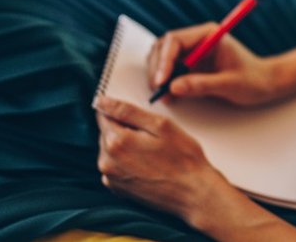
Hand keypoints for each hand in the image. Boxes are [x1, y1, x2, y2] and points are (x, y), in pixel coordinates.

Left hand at [95, 96, 243, 229]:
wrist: (193, 194)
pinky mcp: (117, 189)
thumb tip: (101, 101)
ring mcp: (111, 178)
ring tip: (153, 152)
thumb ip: (127, 111)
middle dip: (126, 128)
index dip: (122, 111)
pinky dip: (128, 161)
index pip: (104, 114)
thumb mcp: (160, 125)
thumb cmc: (183, 158)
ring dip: (127, 145)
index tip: (140, 117)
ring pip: (111, 149)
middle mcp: (107, 162)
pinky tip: (148, 164)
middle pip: (107, 132)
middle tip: (153, 136)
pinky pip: (116, 165)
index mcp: (116, 142)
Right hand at [147, 22, 292, 105]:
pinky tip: (170, 97)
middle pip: (163, 48)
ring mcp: (192, 52)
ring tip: (164, 97)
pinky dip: (165, 83)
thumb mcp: (230, 84)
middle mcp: (197, 39)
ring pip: (162, 58)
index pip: (175, 40)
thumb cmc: (254, 80)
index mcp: (208, 34)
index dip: (164, 60)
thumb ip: (203, 84)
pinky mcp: (191, 65)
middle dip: (158, 69)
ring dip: (159, 76)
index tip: (162, 81)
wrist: (265, 84)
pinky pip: (170, 70)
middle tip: (158, 92)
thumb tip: (174, 87)